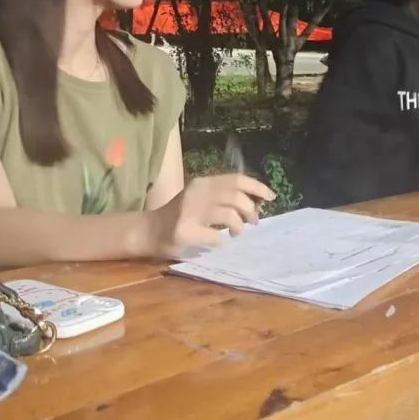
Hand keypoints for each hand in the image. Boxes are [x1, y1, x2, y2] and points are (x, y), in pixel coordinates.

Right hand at [144, 173, 275, 258]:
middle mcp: (196, 193)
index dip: (256, 186)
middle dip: (250, 210)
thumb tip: (255, 203)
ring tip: (237, 233)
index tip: (271, 196)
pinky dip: (221, 239)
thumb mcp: (200, 198)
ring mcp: (188, 213)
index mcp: (202, 183)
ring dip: (238, 226)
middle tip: (253, 221)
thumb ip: (222, 196)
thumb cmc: (179, 215)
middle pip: (235, 197)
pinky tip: (217, 241)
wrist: (148, 231)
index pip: (235, 179)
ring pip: (228, 215)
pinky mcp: (184, 232)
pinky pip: (214, 236)